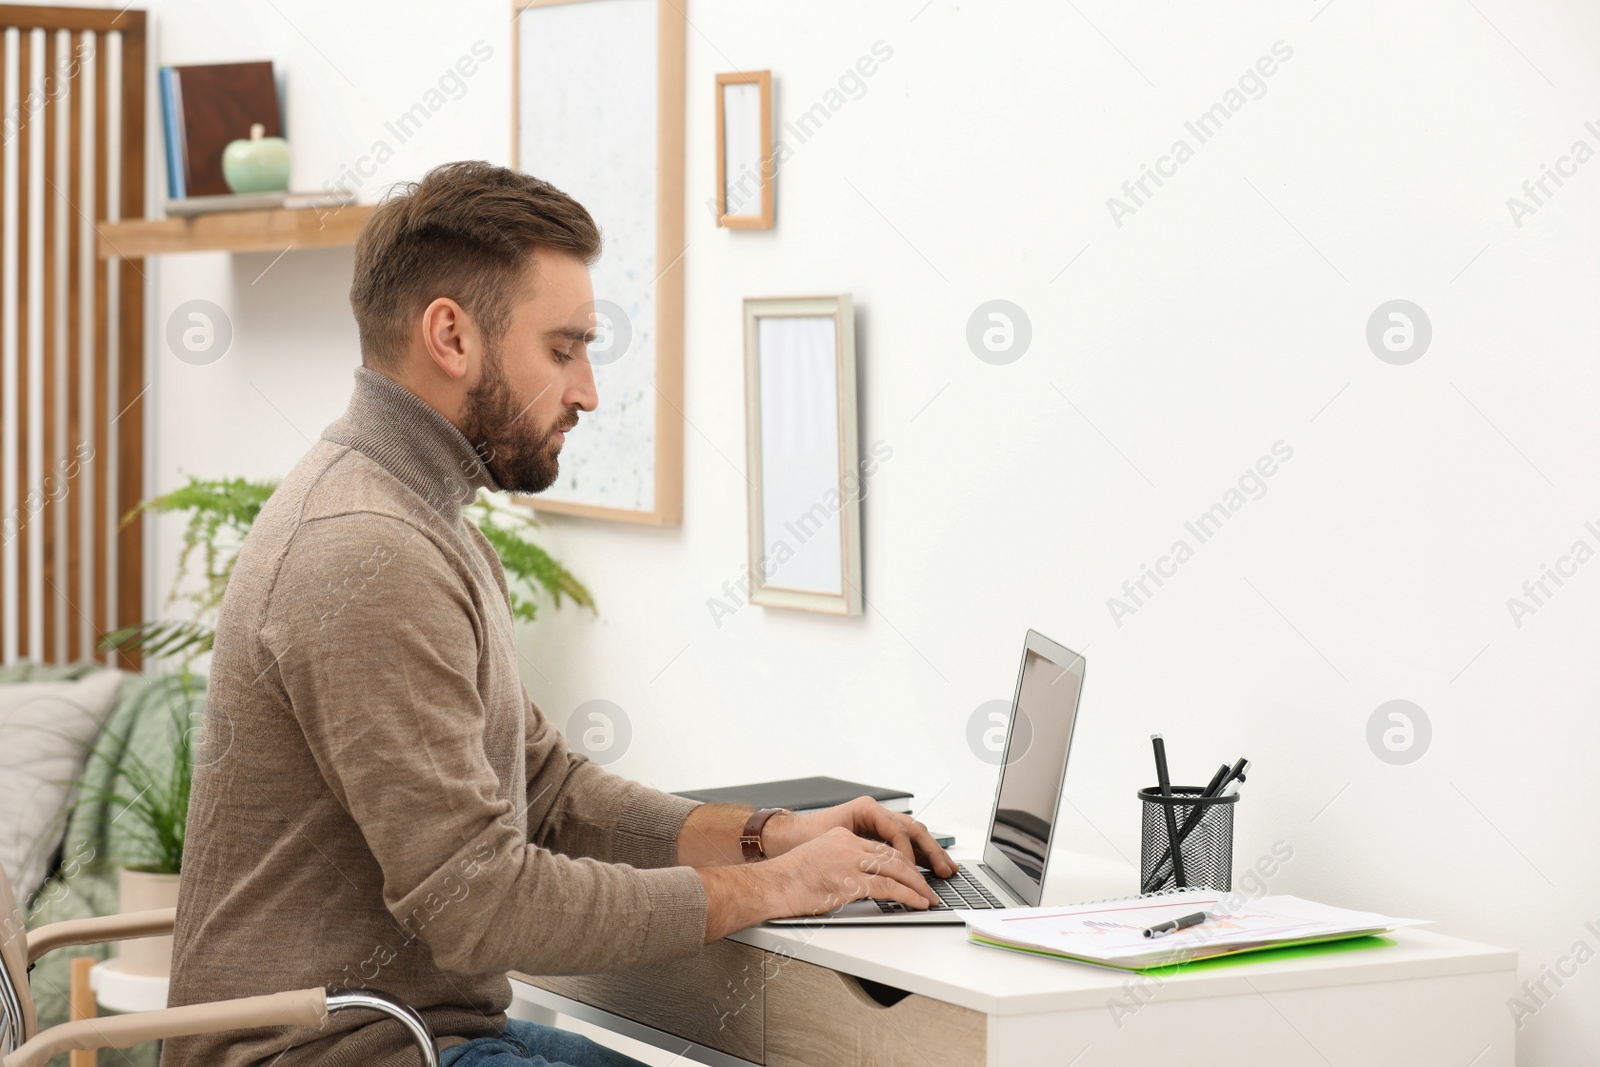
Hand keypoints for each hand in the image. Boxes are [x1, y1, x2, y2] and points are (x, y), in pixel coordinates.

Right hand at [764, 797, 955, 878]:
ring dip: (917, 885)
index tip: (916, 871)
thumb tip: (864, 881)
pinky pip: (888, 888)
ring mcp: (849, 862)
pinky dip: (908, 896)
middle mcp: (848, 845)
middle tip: (931, 883)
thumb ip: (843, 864)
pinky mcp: (849, 882)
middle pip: (894, 854)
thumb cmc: (788, 880)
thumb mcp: (820, 861)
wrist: (770, 886)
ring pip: (896, 870)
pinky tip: (917, 902)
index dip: (904, 860)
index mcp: (842, 838)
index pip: (882, 846)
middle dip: (918, 870)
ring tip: (929, 896)